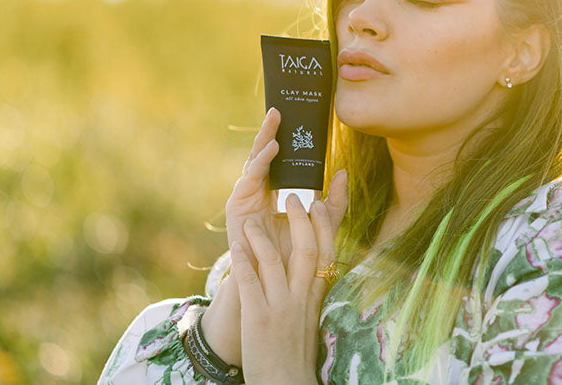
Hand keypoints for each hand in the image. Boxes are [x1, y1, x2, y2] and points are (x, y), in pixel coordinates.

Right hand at [202, 107, 347, 366]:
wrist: (274, 287)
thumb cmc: (295, 256)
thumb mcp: (322, 225)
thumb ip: (334, 202)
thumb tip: (343, 172)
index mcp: (277, 192)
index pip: (283, 160)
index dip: (288, 139)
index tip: (298, 116)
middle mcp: (260, 192)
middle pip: (266, 156)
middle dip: (272, 131)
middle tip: (281, 108)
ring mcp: (246, 199)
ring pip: (255, 163)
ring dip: (265, 140)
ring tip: (276, 121)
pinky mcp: (236, 209)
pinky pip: (248, 180)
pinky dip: (260, 164)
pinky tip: (272, 150)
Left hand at [230, 194, 338, 383]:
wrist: (286, 384)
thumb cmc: (297, 354)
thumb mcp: (311, 319)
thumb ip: (311, 294)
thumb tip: (313, 273)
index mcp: (317, 297)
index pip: (326, 252)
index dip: (323, 225)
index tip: (319, 204)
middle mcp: (302, 298)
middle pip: (307, 249)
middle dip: (300, 219)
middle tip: (292, 197)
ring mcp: (280, 306)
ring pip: (274, 261)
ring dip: (262, 237)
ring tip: (252, 220)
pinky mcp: (258, 318)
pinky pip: (250, 282)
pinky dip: (242, 261)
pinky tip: (235, 246)